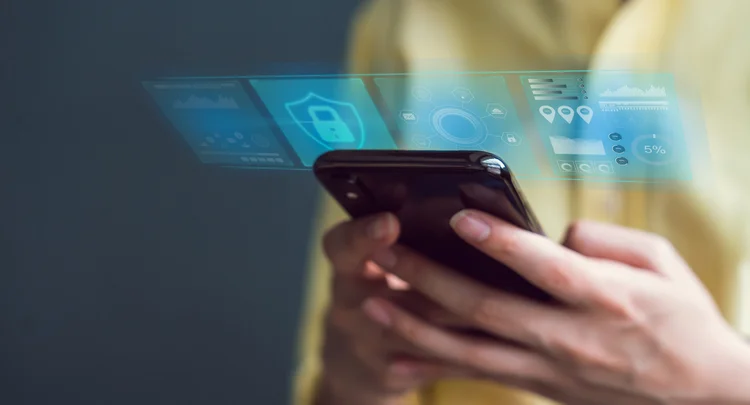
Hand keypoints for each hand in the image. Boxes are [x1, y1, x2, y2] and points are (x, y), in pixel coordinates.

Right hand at [317, 212, 475, 404]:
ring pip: (409, 329)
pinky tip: (495, 339)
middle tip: (455, 264)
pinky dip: (461, 350)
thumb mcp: (376, 259)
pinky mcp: (386, 373)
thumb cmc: (381, 288)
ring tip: (491, 300)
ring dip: (450, 314)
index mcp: (346, 263)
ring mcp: (364, 342)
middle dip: (417, 277)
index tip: (390, 221)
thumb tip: (467, 211)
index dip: (363, 234)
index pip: (342, 244)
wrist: (358, 355)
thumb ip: (407, 235)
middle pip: (375, 290)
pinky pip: (427, 362)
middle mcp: (347, 303)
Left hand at [364, 210, 749, 404]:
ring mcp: (550, 369)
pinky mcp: (539, 387)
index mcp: (605, 298)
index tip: (457, 216)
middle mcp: (569, 336)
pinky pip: (477, 376)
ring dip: (416, 326)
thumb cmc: (684, 320)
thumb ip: (603, 239)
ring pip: (469, 350)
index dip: (499, 240)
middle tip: (388, 250)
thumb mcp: (662, 263)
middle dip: (430, 277)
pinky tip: (396, 361)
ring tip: (372, 301)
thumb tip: (551, 234)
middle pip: (487, 307)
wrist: (702, 396)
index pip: (543, 266)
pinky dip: (433, 367)